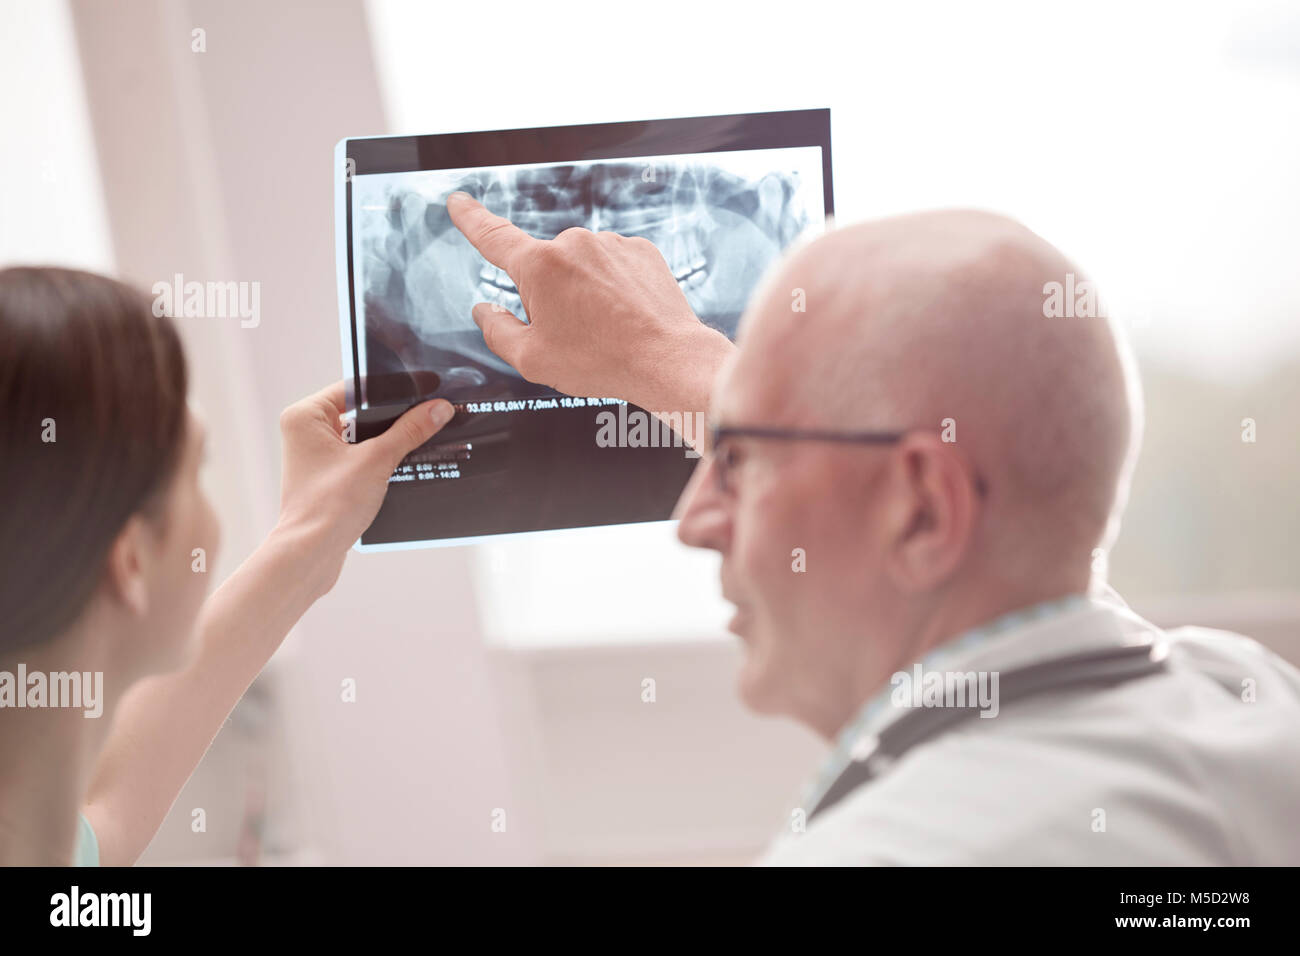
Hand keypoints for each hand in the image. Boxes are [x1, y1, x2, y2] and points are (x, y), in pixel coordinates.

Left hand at [275, 381, 453, 593]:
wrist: (312, 554)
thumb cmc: (328, 506)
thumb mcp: (377, 461)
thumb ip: (409, 431)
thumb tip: (437, 409)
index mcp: (306, 416)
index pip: (355, 389)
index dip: (390, 390)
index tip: (422, 390)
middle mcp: (306, 432)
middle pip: (361, 413)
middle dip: (393, 419)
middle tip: (426, 416)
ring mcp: (316, 456)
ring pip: (362, 437)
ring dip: (388, 442)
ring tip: (419, 441)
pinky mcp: (327, 477)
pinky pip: (359, 458)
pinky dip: (380, 461)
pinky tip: (404, 465)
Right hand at [446, 191, 732, 412]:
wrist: (668, 359)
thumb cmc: (602, 361)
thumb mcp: (531, 359)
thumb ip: (497, 331)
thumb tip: (485, 311)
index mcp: (539, 265)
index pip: (493, 236)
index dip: (471, 219)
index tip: (459, 203)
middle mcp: (574, 243)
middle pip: (545, 269)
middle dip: (550, 297)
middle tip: (574, 335)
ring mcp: (611, 243)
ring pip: (582, 269)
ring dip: (585, 293)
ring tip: (606, 330)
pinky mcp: (641, 251)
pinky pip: (613, 268)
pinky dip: (614, 290)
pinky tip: (625, 317)